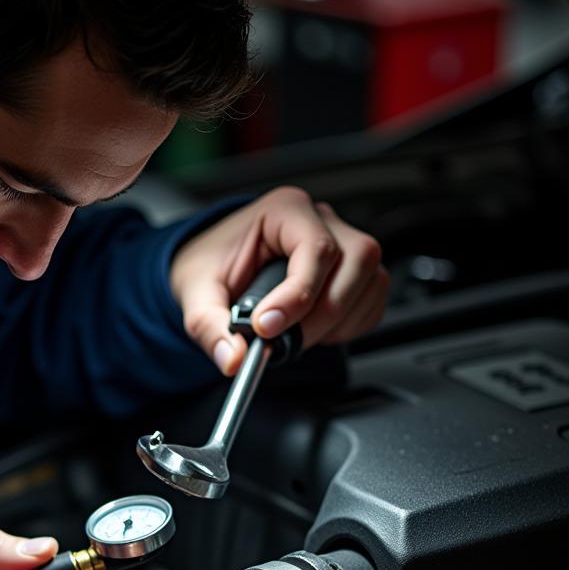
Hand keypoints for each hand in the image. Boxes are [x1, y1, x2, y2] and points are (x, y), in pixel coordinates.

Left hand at [171, 186, 389, 375]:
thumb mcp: (196, 295)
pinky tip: (316, 330)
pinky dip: (349, 325)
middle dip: (322, 313)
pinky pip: (372, 300)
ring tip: (296, 335)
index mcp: (284, 211)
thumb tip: (233, 358)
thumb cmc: (210, 266)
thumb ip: (210, 328)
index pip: (316, 248)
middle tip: (285, 340)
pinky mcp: (353, 273)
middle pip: (356, 261)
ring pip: (371, 281)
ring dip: (338, 321)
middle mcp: (320, 221)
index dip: (298, 294)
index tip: (268, 327)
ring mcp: (342, 244)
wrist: (214, 267)